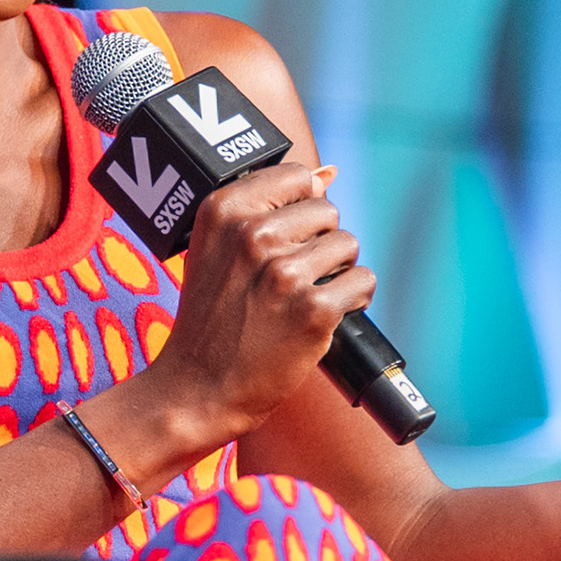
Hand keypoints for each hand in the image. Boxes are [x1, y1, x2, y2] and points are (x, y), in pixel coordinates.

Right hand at [121, 162, 377, 453]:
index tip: (281, 239)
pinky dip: (352, 301)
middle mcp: (252, 235)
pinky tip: (321, 317)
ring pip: (349, 245)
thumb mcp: (218, 249)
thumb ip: (267, 207)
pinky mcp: (313, 310)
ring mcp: (283, 273)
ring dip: (336, 272)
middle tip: (285, 279)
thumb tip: (328, 173)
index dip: (300, 208)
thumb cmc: (210, 318)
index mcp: (223, 209)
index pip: (298, 176)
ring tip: (301, 298)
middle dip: (319, 242)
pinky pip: (362, 282)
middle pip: (328, 210)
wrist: (197, 388)